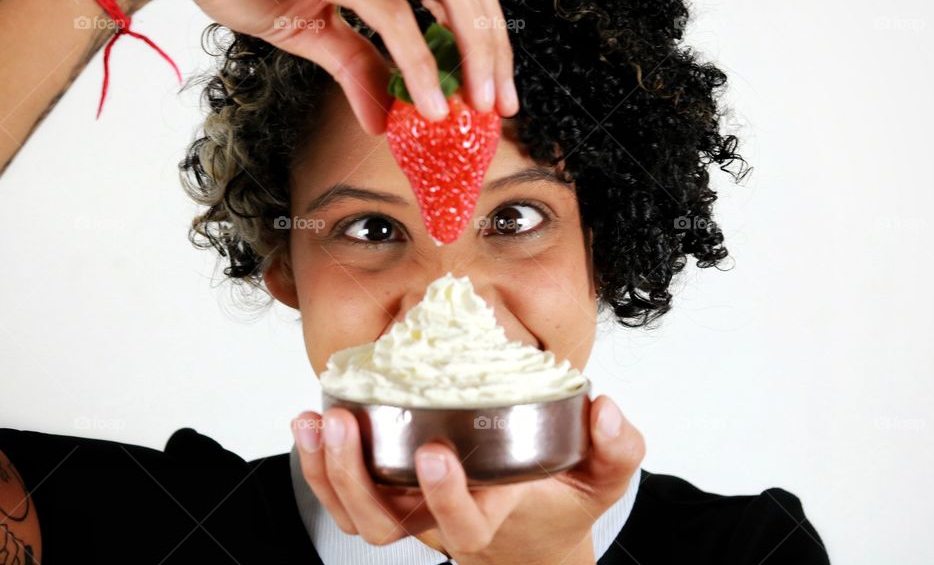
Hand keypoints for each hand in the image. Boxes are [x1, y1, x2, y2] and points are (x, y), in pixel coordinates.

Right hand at [138, 0, 518, 134]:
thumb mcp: (314, 34)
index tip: (495, 92)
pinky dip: (416, 63)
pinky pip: (391, 14)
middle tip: (497, 106)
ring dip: (472, 54)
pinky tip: (424, 105)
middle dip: (494, 50)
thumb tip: (385, 120)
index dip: (489, 39)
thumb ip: (358, 69)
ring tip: (473, 107)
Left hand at [291, 395, 645, 564]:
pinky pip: (345, 497)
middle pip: (387, 525)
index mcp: (492, 514)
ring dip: (328, 472)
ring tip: (319, 420)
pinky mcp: (390, 496)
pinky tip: (312, 422)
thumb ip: (617, 448)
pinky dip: (320, 467)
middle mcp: (441, 520)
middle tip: (348, 426)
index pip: (465, 522)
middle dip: (359, 480)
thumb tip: (605, 410)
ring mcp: (411, 512)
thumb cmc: (560, 496)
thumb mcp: (603, 477)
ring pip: (357, 515)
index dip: (447, 497)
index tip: (436, 453)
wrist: (531, 528)